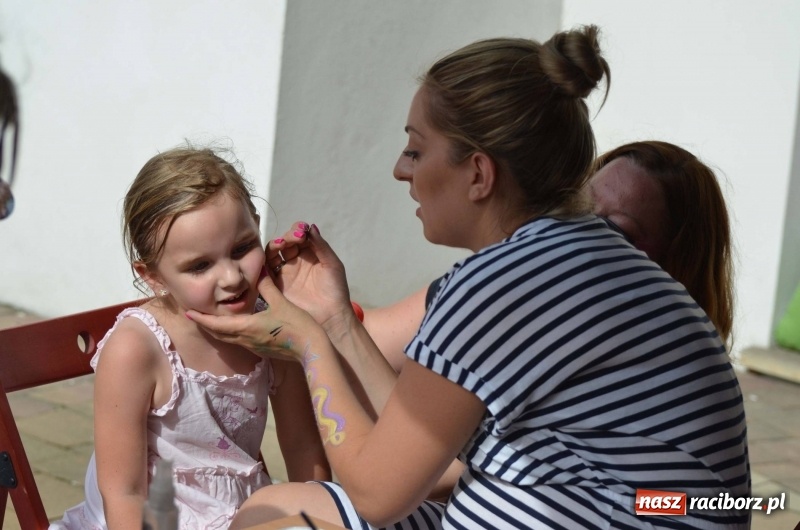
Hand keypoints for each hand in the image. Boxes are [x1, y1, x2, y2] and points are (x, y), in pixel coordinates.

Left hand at [186, 273, 322, 362]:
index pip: (216, 324)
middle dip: (205, 324)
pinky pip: (238, 342)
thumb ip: (267, 287)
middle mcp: (245, 340)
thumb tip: (259, 270)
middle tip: (195, 315)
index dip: (201, 318)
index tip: (188, 312)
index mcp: (246, 327)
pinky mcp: (262, 351)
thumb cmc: (297, 325)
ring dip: (217, 330)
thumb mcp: (281, 302)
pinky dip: (230, 334)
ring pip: (228, 339)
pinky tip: (234, 328)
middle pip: (218, 334)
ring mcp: (253, 347)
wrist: (311, 349)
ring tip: (210, 320)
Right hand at [267, 222, 353, 330]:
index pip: (299, 236)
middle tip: (294, 239)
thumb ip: (321, 246)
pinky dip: (264, 260)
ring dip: (275, 245)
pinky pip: (266, 270)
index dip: (299, 230)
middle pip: (285, 242)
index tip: (303, 231)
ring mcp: (285, 272)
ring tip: (281, 245)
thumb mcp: (332, 264)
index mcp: (310, 254)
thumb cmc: (335, 290)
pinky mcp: (276, 284)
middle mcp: (295, 261)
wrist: (330, 316)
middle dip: (288, 236)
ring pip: (273, 253)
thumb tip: (310, 226)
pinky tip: (271, 256)